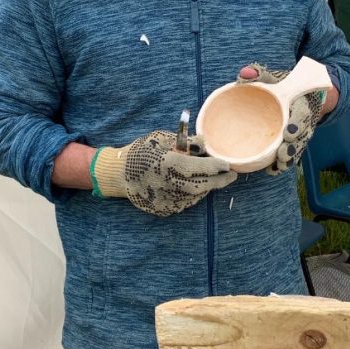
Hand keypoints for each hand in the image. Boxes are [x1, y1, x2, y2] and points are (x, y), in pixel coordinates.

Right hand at [90, 130, 236, 215]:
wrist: (118, 174)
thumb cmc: (141, 152)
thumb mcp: (160, 139)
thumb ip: (184, 142)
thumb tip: (205, 143)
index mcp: (166, 163)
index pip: (198, 167)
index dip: (216, 166)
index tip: (228, 165)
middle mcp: (167, 183)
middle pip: (202, 185)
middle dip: (219, 181)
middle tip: (231, 176)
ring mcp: (164, 199)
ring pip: (195, 196)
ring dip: (206, 188)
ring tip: (213, 179)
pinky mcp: (162, 209)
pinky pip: (184, 203)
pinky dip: (193, 195)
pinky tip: (194, 187)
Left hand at [237, 63, 327, 174]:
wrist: (297, 94)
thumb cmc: (281, 86)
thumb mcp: (273, 78)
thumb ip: (259, 75)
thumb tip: (244, 74)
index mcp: (300, 103)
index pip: (303, 114)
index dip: (298, 124)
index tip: (290, 132)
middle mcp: (303, 121)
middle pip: (302, 136)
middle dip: (293, 146)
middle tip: (282, 154)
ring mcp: (299, 134)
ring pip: (297, 149)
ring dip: (288, 158)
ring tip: (279, 165)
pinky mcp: (292, 143)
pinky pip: (290, 156)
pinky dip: (281, 164)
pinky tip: (272, 170)